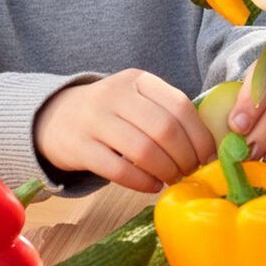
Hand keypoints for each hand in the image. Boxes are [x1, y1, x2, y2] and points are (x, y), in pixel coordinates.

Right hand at [34, 69, 216, 192]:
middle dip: (185, 156)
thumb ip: (167, 112)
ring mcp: (95, 120)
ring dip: (165, 170)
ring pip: (143, 150)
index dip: (199, 135)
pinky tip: (152, 186)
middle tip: (191, 171)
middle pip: (164, 129)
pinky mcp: (78, 147)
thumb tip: (207, 146)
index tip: (209, 156)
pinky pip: (117, 169)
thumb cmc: (112, 112)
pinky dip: (141, 181)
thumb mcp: (138, 99)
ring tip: (173, 178)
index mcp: (139, 80)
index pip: (180, 106)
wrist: (56, 117)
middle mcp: (117, 95)